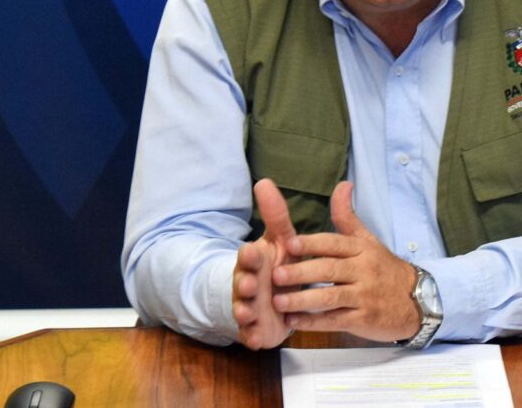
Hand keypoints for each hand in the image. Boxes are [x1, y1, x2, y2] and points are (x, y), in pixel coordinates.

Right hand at [232, 178, 298, 349]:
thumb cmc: (277, 264)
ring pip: (243, 308)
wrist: (274, 297)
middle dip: (245, 284)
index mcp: (254, 261)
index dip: (249, 255)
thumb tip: (265, 180)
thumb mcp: (279, 239)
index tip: (251, 251)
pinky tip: (255, 340)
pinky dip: (251, 336)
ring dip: (245, 310)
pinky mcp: (255, 328)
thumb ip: (275, 214)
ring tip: (248, 312)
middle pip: (242, 283)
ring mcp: (250, 306)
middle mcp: (248, 283)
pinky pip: (250, 333)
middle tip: (251, 285)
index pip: (247, 256)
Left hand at [270, 181, 420, 341]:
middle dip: (301, 273)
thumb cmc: (384, 268)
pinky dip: (315, 322)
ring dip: (303, 300)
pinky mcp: (364, 320)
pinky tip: (294, 322)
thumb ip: (347, 216)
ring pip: (331, 297)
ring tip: (278, 301)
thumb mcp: (368, 240)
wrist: (419, 300)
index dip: (312, 243)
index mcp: (361, 249)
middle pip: (330, 270)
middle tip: (275, 275)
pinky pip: (336, 321)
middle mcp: (363, 270)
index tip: (289, 244)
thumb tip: (342, 184)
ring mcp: (364, 296)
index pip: (334, 243)